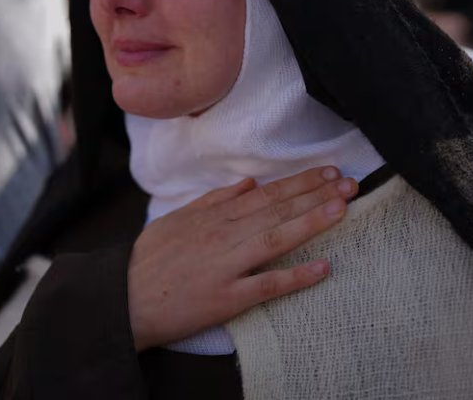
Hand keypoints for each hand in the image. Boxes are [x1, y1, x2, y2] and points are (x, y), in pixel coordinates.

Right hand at [127, 166, 356, 350]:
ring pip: (276, 238)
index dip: (300, 182)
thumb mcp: (177, 220)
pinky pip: (267, 285)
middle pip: (277, 210)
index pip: (266, 194)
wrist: (122, 299)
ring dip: (311, 222)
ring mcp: (227, 266)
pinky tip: (323, 268)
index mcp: (213, 216)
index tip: (328, 172)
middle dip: (316, 195)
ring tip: (342, 210)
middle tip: (350, 183)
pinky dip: (296, 276)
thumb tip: (247, 183)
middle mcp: (224, 236)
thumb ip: (213, 200)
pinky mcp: (226, 298)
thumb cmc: (148, 260)